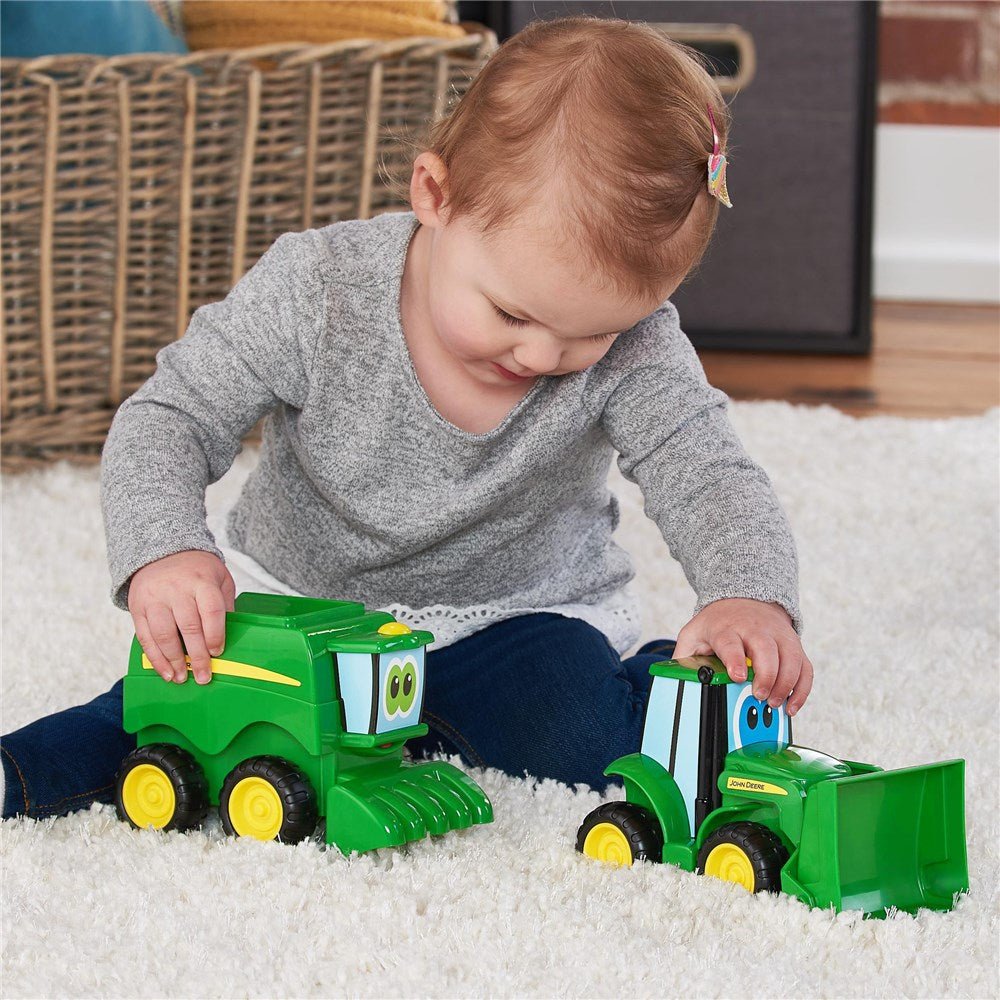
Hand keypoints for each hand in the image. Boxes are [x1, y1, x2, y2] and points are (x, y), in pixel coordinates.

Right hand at [127, 550, 235, 685]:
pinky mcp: (138, 608)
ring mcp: (155, 599)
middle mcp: (177, 589)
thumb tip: (231, 636)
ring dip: (174, 661)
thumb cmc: (197, 571)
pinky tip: (165, 671)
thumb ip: (225, 605)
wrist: (163, 552)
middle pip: (189, 627)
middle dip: (197, 656)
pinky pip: (145, 637)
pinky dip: (155, 658)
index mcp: (202, 581)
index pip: (211, 610)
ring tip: (183, 678)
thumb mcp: (219, 579)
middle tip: (204, 676)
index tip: (218, 652)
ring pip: (164, 635)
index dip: (215, 634)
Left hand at [673, 598, 812, 715]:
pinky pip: (805, 667)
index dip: (736, 660)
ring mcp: (778, 636)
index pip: (731, 642)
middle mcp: (756, 630)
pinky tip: (792, 705)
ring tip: (775, 704)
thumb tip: (674, 679)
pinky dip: (802, 688)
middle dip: (766, 676)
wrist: (744, 599)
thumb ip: (684, 655)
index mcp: (728, 628)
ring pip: (791, 658)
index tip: (738, 676)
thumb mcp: (694, 633)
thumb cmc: (718, 623)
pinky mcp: (794, 645)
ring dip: (786, 684)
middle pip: (767, 650)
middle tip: (759, 696)